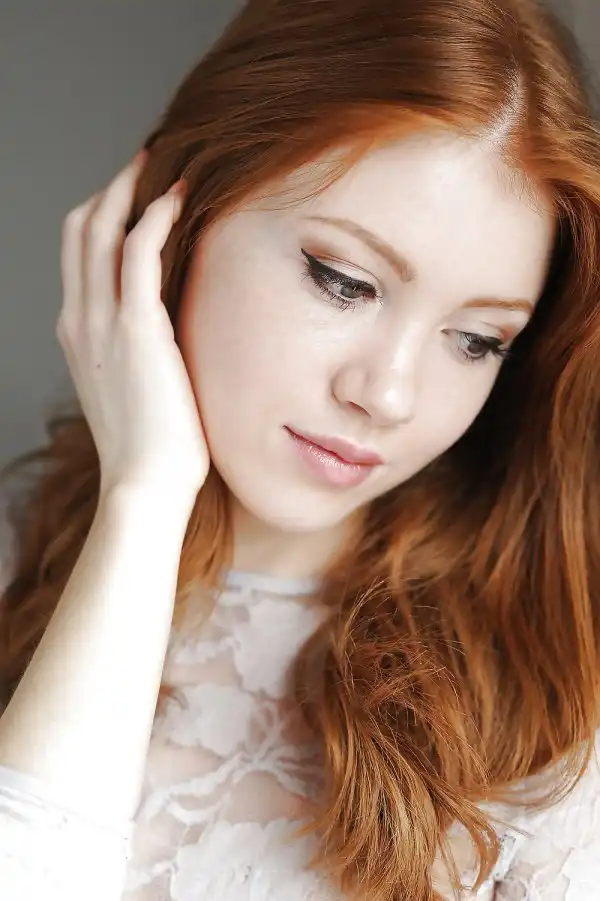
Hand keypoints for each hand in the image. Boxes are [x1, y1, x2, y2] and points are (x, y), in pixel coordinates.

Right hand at [57, 151, 208, 500]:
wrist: (145, 484)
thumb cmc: (150, 446)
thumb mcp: (130, 389)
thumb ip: (133, 351)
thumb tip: (162, 330)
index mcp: (77, 333)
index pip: (78, 252)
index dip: (103, 214)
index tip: (135, 194)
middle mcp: (79, 319)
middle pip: (80, 228)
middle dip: (112, 188)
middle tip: (149, 164)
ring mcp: (101, 322)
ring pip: (101, 228)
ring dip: (130, 188)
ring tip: (163, 166)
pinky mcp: (135, 328)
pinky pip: (138, 251)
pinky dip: (155, 216)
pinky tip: (179, 197)